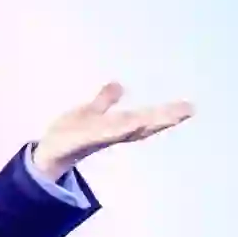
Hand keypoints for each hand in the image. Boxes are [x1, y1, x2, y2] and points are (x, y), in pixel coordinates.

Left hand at [32, 82, 193, 179]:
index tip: (190, 108)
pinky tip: (131, 122)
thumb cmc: (70, 133)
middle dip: (165, 118)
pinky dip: (116, 129)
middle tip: (188, 110)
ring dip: (145, 122)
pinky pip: (101, 133)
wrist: (47, 152)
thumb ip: (104, 101)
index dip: (168, 114)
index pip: (146, 120)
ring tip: (166, 116)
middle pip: (143, 125)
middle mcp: (112, 133)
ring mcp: (98, 136)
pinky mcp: (82, 139)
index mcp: (116, 127)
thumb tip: (119, 84)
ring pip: (126, 129)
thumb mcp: (89, 112)